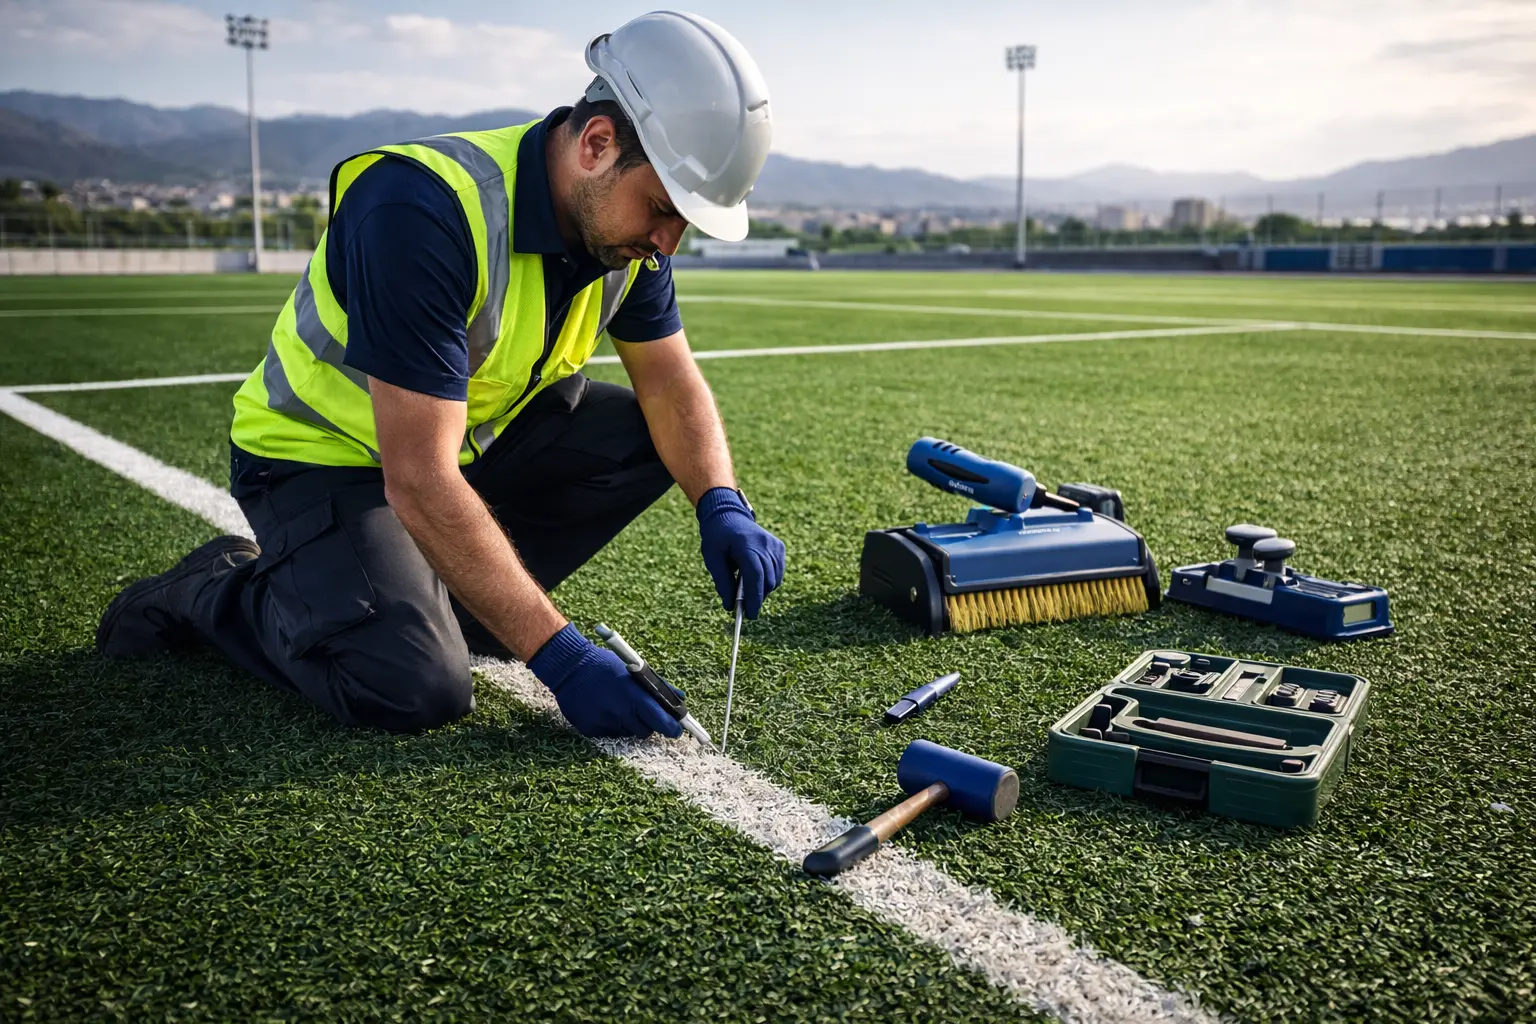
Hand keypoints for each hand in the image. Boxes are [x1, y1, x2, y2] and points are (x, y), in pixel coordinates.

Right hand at [527, 624, 682, 738]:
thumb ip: (660, 686)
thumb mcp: (635, 669)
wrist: (569, 666)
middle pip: (645, 732)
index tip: (676, 729)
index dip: (673, 728)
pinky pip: (608, 733)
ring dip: (627, 723)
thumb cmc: (605, 665)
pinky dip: (609, 724)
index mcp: (635, 697)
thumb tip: (681, 698)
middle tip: (640, 711)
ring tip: (616, 704)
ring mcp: (604, 723)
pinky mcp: (589, 730)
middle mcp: (621, 713)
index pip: (663, 723)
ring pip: (626, 733)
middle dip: (648, 724)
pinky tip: (602, 708)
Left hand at [696, 487, 785, 618]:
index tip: (749, 614)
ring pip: (775, 578)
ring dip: (763, 590)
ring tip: (748, 592)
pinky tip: (756, 579)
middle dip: (758, 598)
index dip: (754, 597)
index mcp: (745, 544)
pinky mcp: (779, 547)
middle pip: (767, 580)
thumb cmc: (717, 537)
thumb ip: (722, 582)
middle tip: (746, 609)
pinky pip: (778, 572)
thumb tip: (730, 606)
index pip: (755, 575)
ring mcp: (774, 544)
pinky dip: (769, 580)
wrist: (728, 514)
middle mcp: (764, 543)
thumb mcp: (712, 559)